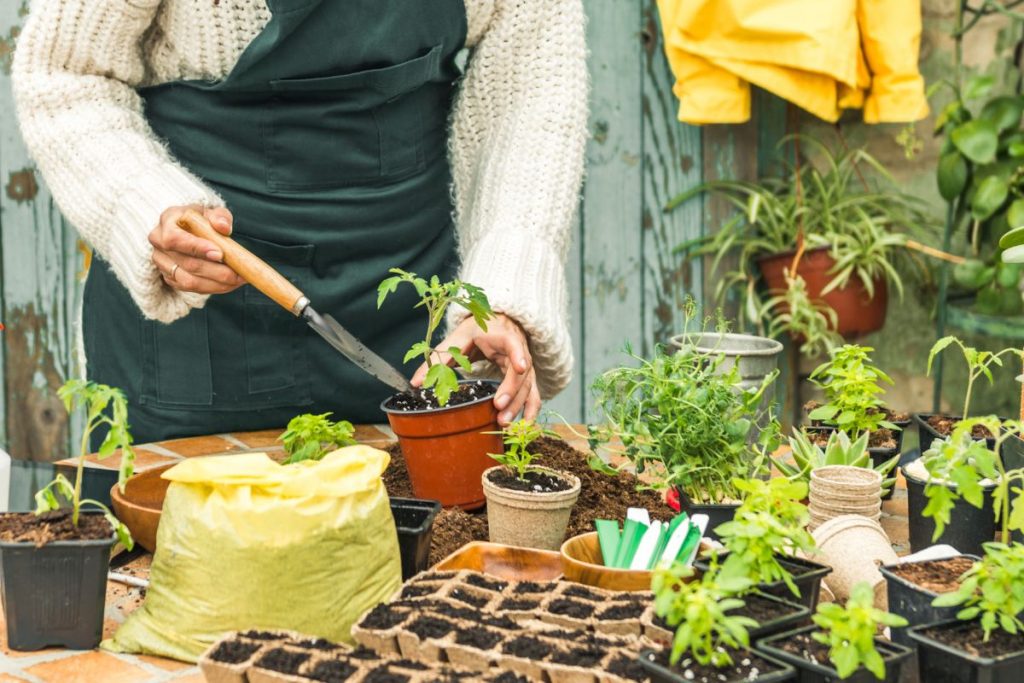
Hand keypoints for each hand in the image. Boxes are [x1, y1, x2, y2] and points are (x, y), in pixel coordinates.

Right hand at [149, 205, 244, 293]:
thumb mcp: (213, 212)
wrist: (190, 229)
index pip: (175, 239)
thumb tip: (224, 227)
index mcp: (167, 220)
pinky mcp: (169, 277)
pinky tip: (229, 284)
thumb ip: (220, 216)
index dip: (197, 248)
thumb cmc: (202, 220)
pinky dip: (213, 288)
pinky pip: (191, 289)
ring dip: (217, 284)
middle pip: (186, 263)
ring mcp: (162, 262)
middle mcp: (159, 242)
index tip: (220, 254)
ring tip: (238, 280)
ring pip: (188, 281)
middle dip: (216, 271)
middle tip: (239, 273)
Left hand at [412, 314, 539, 425]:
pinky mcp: (526, 379)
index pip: (514, 343)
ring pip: (528, 387)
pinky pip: (533, 395)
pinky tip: (524, 427)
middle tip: (498, 408)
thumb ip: (439, 359)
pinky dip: (530, 411)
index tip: (521, 367)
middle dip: (512, 392)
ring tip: (504, 423)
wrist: (498, 324)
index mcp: (502, 336)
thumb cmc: (478, 331)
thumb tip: (416, 383)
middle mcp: (519, 351)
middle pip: (522, 373)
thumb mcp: (458, 338)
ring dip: (519, 406)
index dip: (519, 355)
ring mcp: (526, 367)